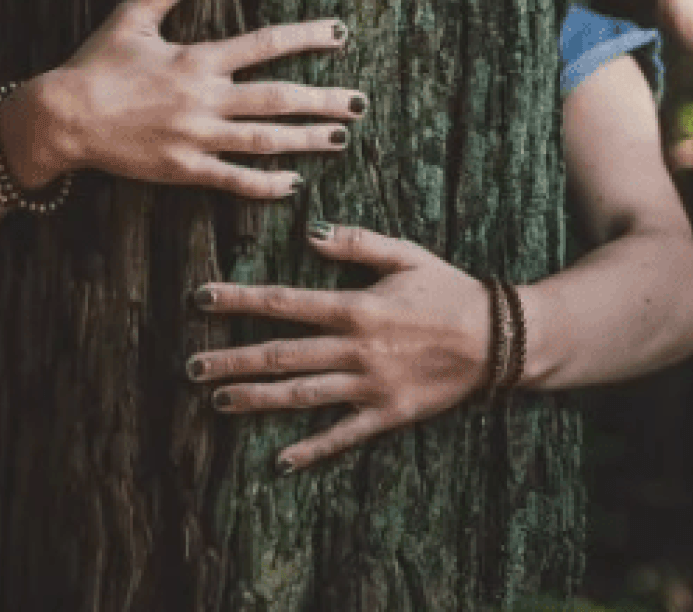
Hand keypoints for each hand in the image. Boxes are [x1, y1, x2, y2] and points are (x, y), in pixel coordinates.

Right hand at [13, 0, 365, 198]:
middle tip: (359, 103)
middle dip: (322, 99)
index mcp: (197, 59)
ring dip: (305, 140)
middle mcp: (204, 99)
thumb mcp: (132, 17)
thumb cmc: (95, 65)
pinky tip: (293, 184)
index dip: (306, 37)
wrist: (63, 117)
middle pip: (277, 98)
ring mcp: (196, 137)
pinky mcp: (183, 170)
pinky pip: (233, 180)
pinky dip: (265, 184)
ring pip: (264, 140)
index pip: (265, 44)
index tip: (341, 34)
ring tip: (339, 138)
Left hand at [185, 223, 493, 473]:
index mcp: (356, 307)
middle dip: (233, 359)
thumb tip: (310, 232)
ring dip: (257, 399)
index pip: (285, 303)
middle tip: (192, 366)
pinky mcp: (388, 414)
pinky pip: (344, 435)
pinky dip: (312, 448)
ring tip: (218, 401)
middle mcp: (356, 350)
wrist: (500, 339)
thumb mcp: (407, 255)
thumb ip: (357, 243)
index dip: (241, 300)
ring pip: (302, 395)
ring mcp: (370, 386)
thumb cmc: (450, 291)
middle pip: (281, 355)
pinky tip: (280, 460)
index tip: (203, 299)